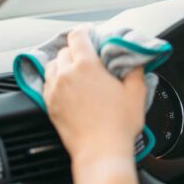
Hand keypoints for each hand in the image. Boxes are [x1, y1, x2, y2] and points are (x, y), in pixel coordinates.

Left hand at [44, 25, 147, 162]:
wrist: (101, 151)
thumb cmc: (119, 124)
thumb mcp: (136, 93)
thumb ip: (135, 70)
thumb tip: (135, 60)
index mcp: (87, 65)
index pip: (77, 36)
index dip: (84, 32)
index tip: (89, 35)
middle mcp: (66, 74)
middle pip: (65, 50)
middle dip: (76, 51)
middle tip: (89, 58)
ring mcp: (54, 90)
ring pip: (52, 66)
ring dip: (63, 65)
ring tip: (76, 72)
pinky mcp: (49, 105)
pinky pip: (47, 84)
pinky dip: (55, 81)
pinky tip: (67, 87)